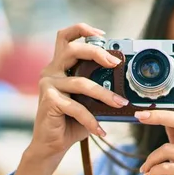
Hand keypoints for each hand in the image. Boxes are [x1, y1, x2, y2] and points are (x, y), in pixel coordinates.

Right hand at [30, 23, 129, 158]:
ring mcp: (48, 84)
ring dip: (104, 95)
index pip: (65, 37)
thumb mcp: (88, 101)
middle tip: (115, 63)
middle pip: (73, 49)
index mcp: (60, 66)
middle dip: (96, 52)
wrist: (52, 144)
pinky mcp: (49, 100)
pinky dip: (92, 120)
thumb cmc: (72, 121)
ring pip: (81, 82)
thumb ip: (98, 88)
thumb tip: (125, 85)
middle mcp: (51, 71)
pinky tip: (101, 131)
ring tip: (120, 104)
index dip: (82, 29)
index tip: (103, 34)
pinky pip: (77, 107)